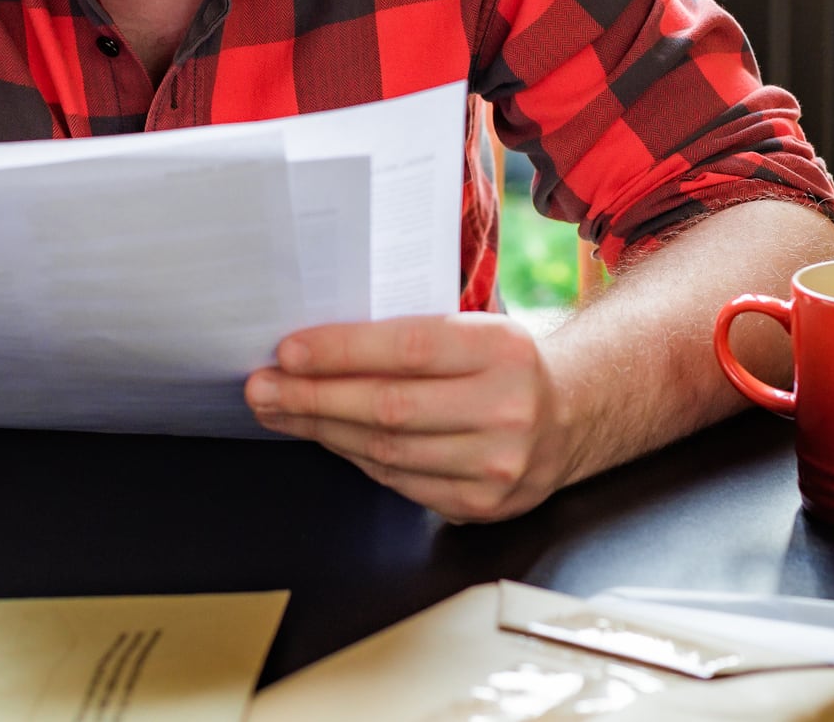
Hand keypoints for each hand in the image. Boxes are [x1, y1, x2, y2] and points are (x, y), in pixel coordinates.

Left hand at [245, 314, 578, 523]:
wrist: (571, 415)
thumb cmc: (504, 363)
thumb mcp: (474, 329)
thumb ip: (410, 334)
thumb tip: (316, 345)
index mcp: (501, 348)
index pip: (408, 348)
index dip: (342, 351)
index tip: (288, 351)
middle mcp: (506, 407)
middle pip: (388, 408)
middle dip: (312, 398)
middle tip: (262, 388)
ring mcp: (497, 464)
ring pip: (387, 451)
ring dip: (322, 432)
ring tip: (279, 412)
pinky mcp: (483, 504)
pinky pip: (400, 482)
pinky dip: (355, 458)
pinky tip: (327, 438)